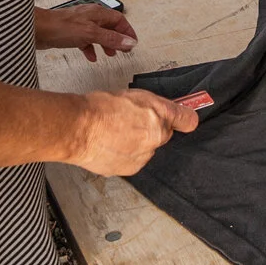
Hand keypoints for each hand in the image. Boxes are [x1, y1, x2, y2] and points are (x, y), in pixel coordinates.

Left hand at [34, 2, 136, 61]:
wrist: (37, 29)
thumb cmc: (60, 26)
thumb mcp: (91, 33)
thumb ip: (111, 39)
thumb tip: (128, 42)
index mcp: (98, 13)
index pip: (119, 20)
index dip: (127, 31)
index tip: (133, 42)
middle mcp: (90, 17)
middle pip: (110, 27)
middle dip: (118, 38)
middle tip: (124, 49)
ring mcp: (80, 25)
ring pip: (99, 34)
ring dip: (106, 44)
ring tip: (110, 54)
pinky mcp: (71, 33)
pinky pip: (86, 40)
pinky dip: (91, 48)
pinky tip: (91, 56)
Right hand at [66, 87, 198, 174]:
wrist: (78, 129)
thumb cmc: (99, 108)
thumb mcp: (132, 95)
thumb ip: (153, 105)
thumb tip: (167, 111)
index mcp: (159, 115)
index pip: (187, 120)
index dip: (183, 119)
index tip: (183, 120)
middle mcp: (156, 138)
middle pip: (162, 135)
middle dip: (151, 129)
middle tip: (130, 121)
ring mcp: (143, 156)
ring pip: (147, 149)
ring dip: (137, 144)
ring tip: (115, 133)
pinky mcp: (130, 169)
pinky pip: (133, 160)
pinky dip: (125, 155)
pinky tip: (111, 145)